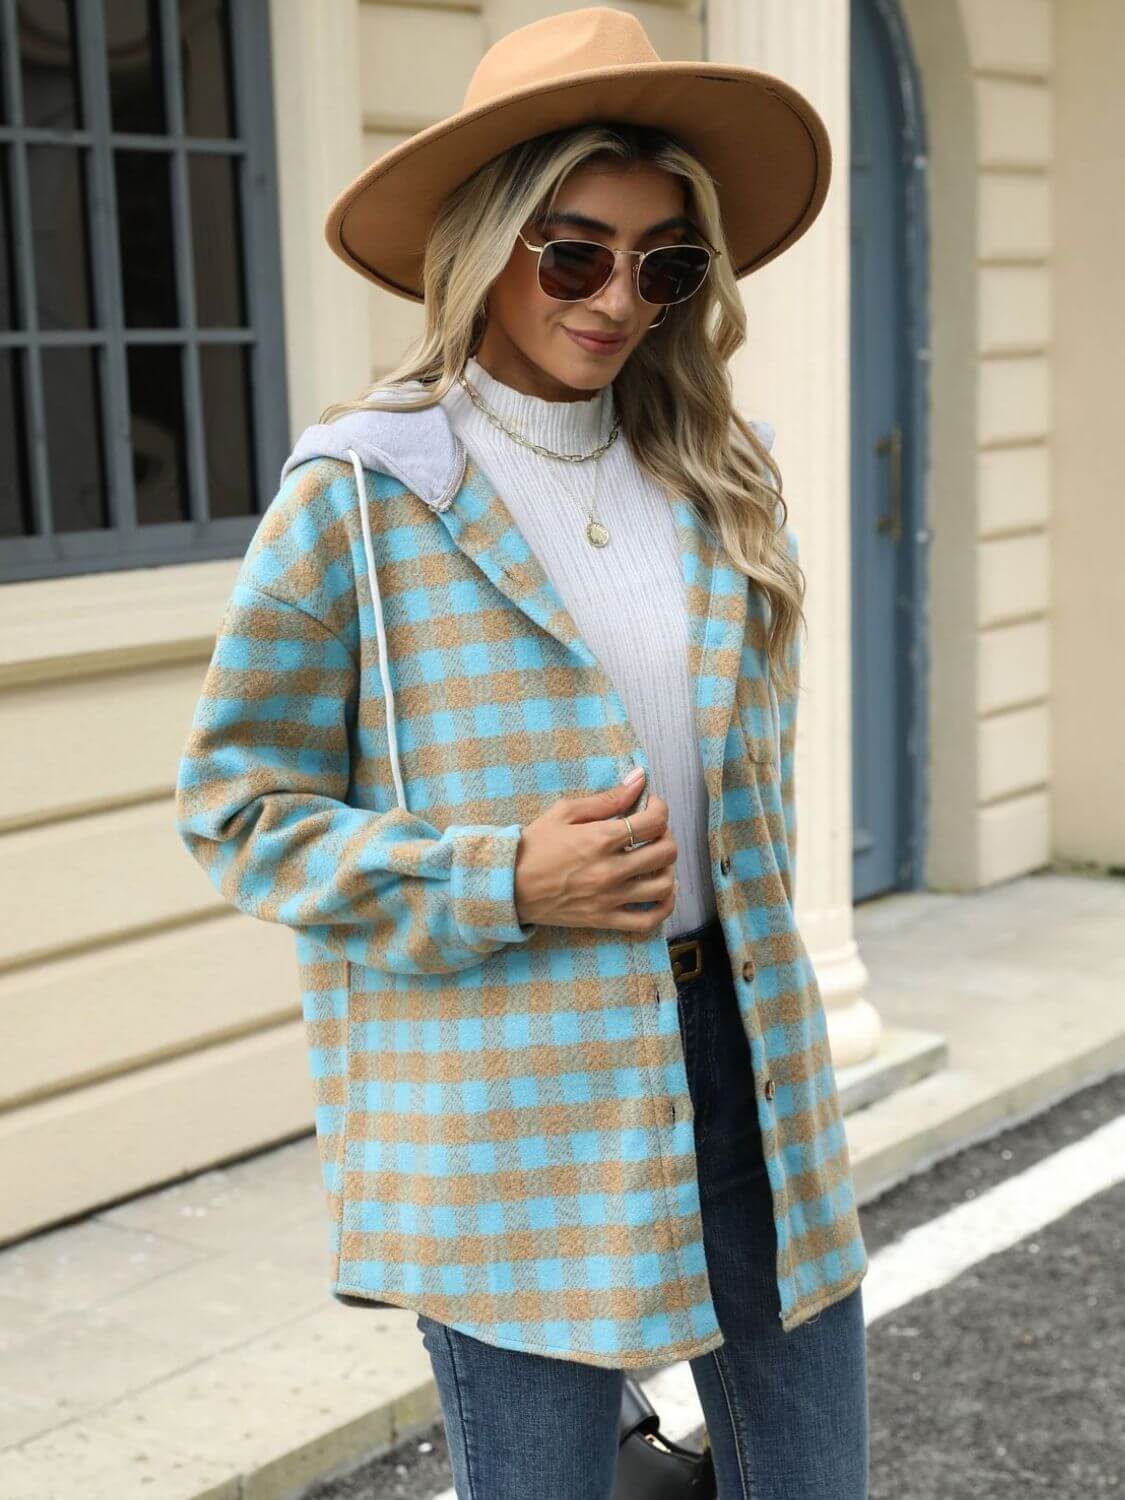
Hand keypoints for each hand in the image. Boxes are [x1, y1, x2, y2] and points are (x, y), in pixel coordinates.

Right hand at [514, 769, 678, 932]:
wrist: (508, 885)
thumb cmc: (534, 845)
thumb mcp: (565, 812)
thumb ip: (606, 798)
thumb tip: (640, 779)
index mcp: (600, 839)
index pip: (654, 822)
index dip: (659, 808)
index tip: (650, 806)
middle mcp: (610, 870)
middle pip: (665, 852)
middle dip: (666, 835)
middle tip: (652, 831)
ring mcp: (609, 898)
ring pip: (663, 885)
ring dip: (668, 868)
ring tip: (656, 859)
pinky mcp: (605, 919)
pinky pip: (648, 920)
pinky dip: (664, 906)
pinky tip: (664, 892)